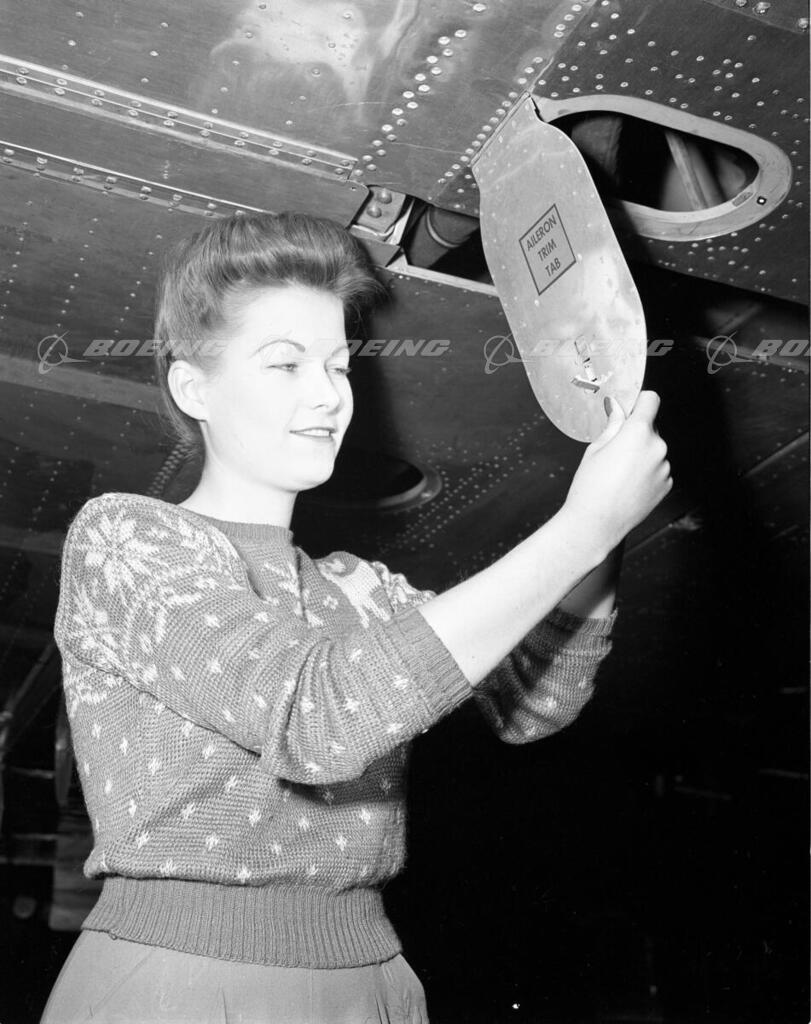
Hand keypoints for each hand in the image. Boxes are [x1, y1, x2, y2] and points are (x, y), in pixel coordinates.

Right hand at [562, 391, 671, 549]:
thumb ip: (613, 425)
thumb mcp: (596, 449)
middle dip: (636, 434)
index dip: (640, 402)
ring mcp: (664, 467)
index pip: (651, 401)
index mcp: (638, 433)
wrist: (596, 523)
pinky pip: (658, 469)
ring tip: (620, 474)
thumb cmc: (590, 487)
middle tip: (615, 452)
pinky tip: (628, 485)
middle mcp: (657, 447)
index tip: (632, 409)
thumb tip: (617, 408)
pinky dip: (647, 473)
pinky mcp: (666, 484)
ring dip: (642, 455)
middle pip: (650, 428)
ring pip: (654, 450)